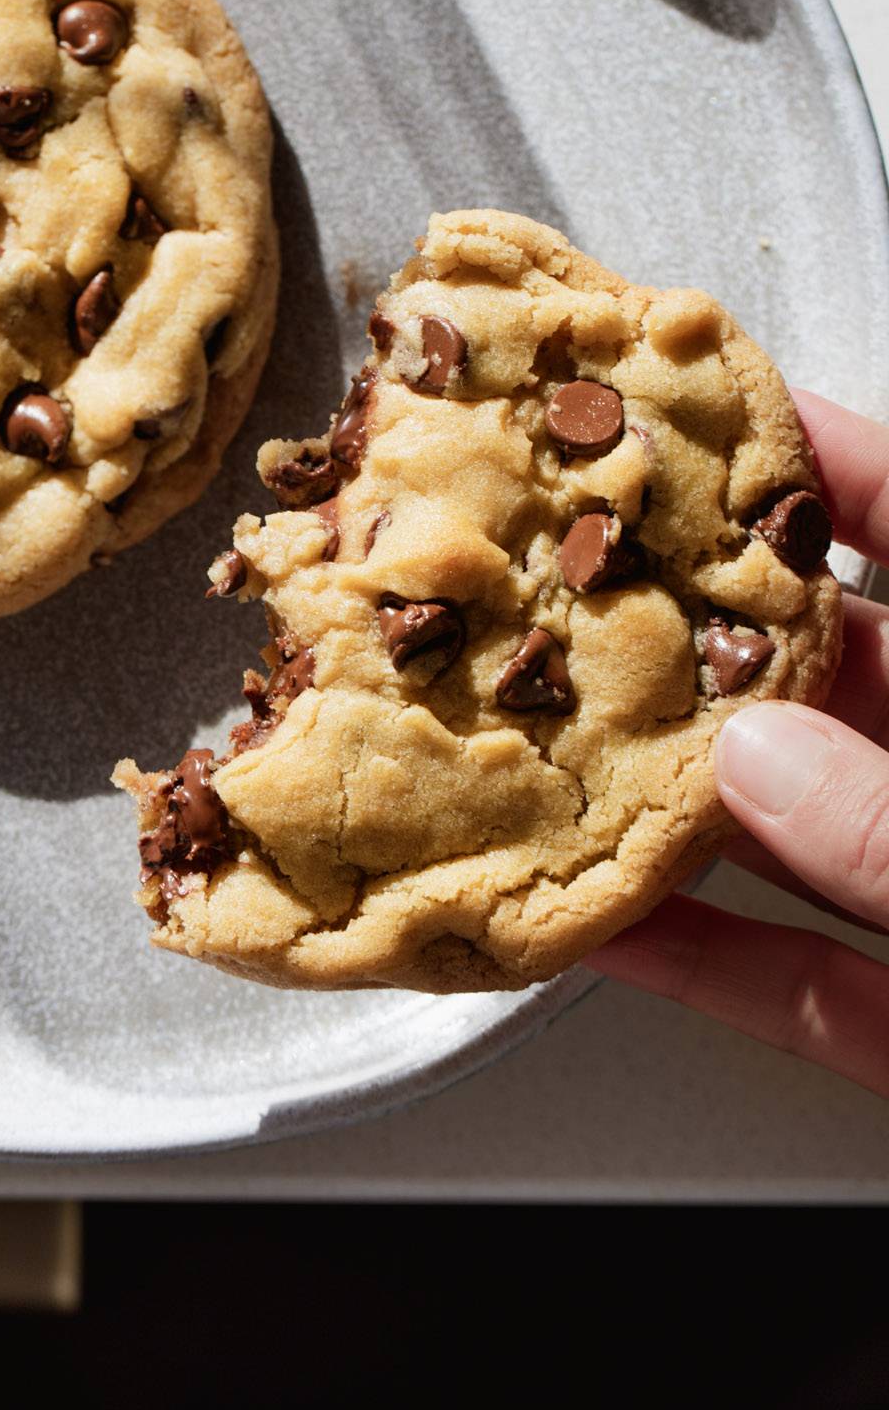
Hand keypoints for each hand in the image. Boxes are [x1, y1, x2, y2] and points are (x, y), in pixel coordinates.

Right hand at [589, 390, 888, 1094]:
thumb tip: (761, 767)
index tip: (715, 418)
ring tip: (552, 751)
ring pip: (814, 839)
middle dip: (717, 640)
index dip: (847, 470)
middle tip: (579, 595)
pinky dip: (712, 967)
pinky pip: (813, 991)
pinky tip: (608, 930)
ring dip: (685, 806)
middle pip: (862, 681)